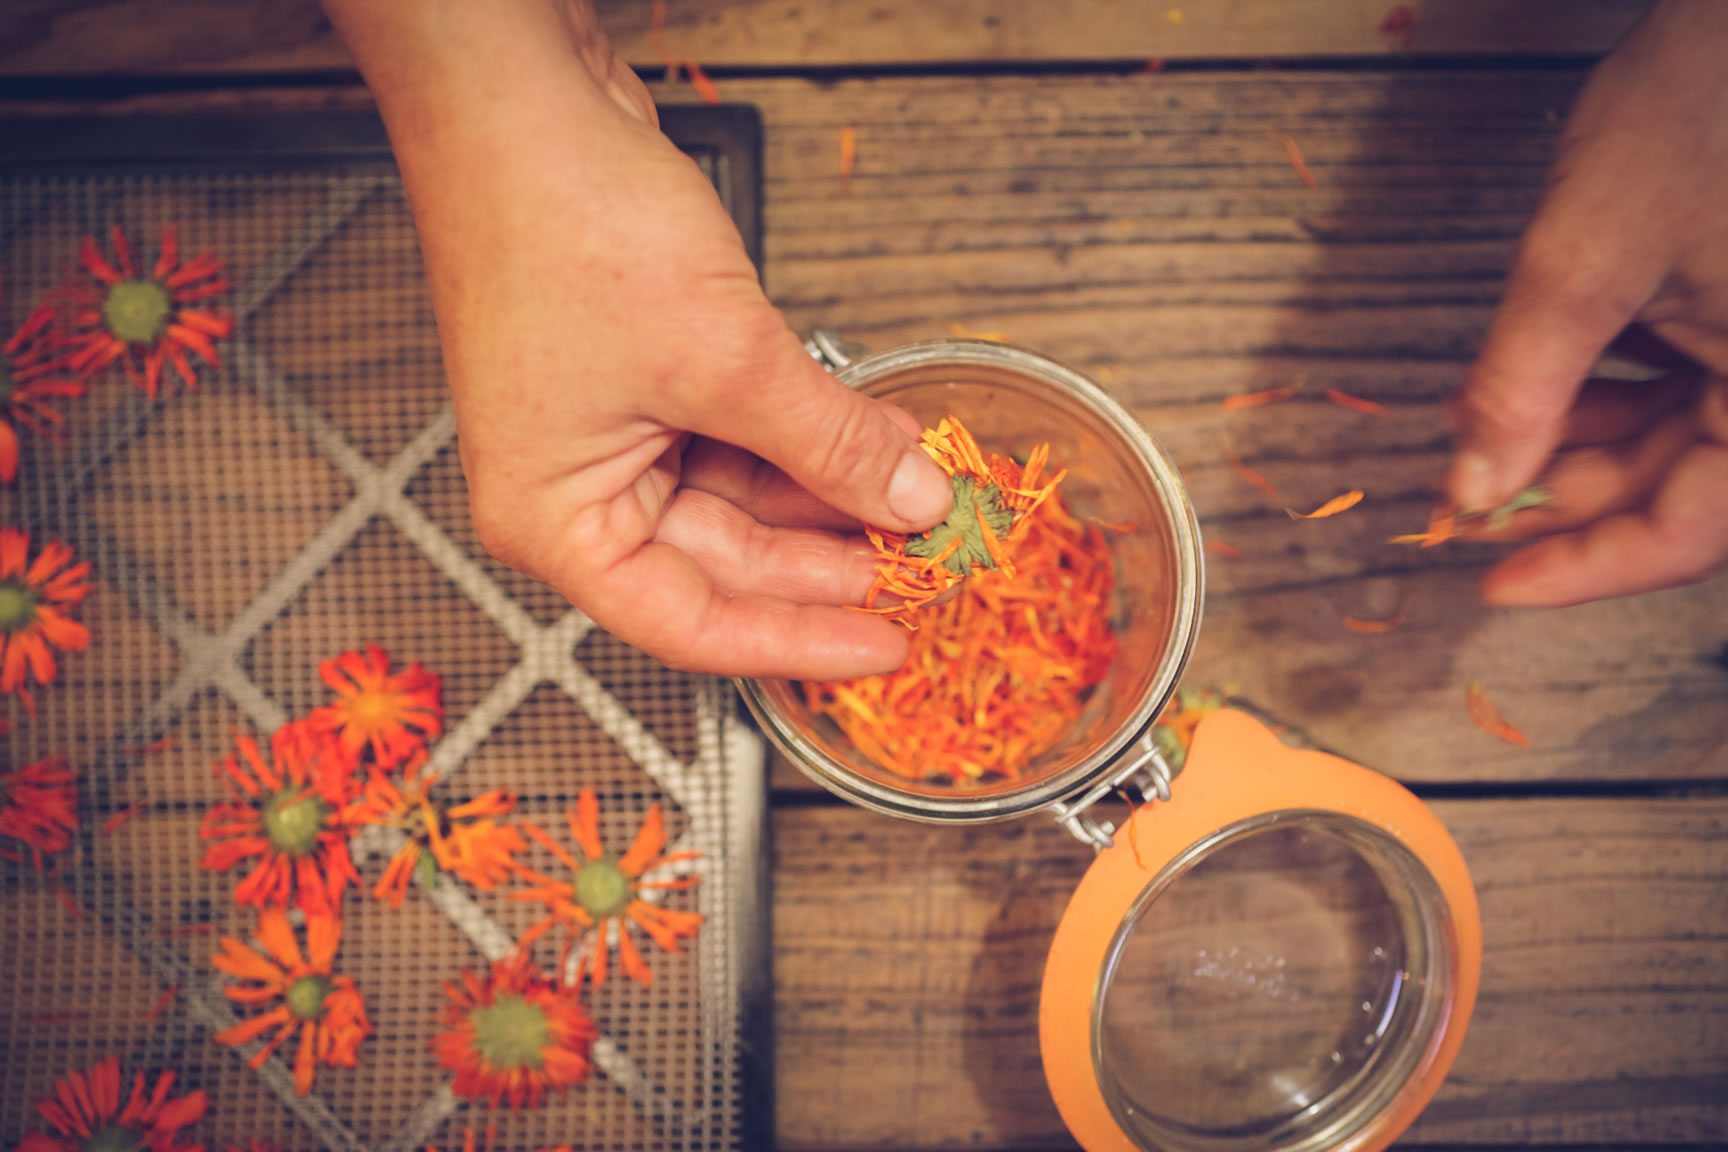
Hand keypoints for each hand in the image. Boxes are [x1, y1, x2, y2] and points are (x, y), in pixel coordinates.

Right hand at [325, 0, 951, 677]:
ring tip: (911, 497)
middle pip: (723, 562)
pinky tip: (871, 440)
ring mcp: (611, 433)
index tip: (879, 649)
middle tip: (917, 567)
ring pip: (742, 497)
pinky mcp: (644, 379)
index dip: (798, 643)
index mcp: (555, 519)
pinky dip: (806, 439)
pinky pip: (740, 436)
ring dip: (829, 495)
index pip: (692, 624)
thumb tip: (906, 499)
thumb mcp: (726, 357)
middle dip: (827, 560)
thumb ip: (826, 442)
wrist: (520, 99)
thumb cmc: (556, 221)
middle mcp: (576, 489)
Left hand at [1446, 0, 1727, 606]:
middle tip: (1465, 504)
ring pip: (1682, 439)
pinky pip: (1691, 382)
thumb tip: (1470, 491)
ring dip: (1579, 447)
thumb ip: (1521, 389)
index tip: (1491, 586)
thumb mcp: (1581, 259)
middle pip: (1685, 490)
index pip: (1691, 532)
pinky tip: (1535, 386)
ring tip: (1480, 436)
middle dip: (1567, 500)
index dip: (1586, 571)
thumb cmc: (1702, 104)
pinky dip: (1610, 391)